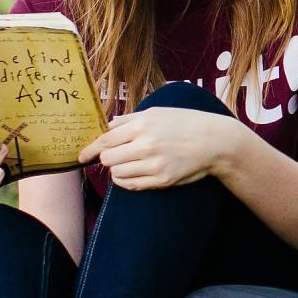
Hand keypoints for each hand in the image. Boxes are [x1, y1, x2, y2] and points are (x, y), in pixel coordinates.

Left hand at [78, 107, 236, 190]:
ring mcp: (154, 165)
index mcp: (142, 124)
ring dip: (118, 170)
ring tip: (130, 163)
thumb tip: (105, 128)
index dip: (90, 150)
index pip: (105, 140)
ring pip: (117, 174)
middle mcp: (146, 145)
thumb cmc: (185, 123)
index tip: (82, 157)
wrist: (215, 141)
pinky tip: (134, 173)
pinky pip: (131, 185)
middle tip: (116, 156)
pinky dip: (127, 181)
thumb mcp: (157, 112)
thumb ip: (129, 119)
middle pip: (108, 159)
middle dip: (107, 159)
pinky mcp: (162, 180)